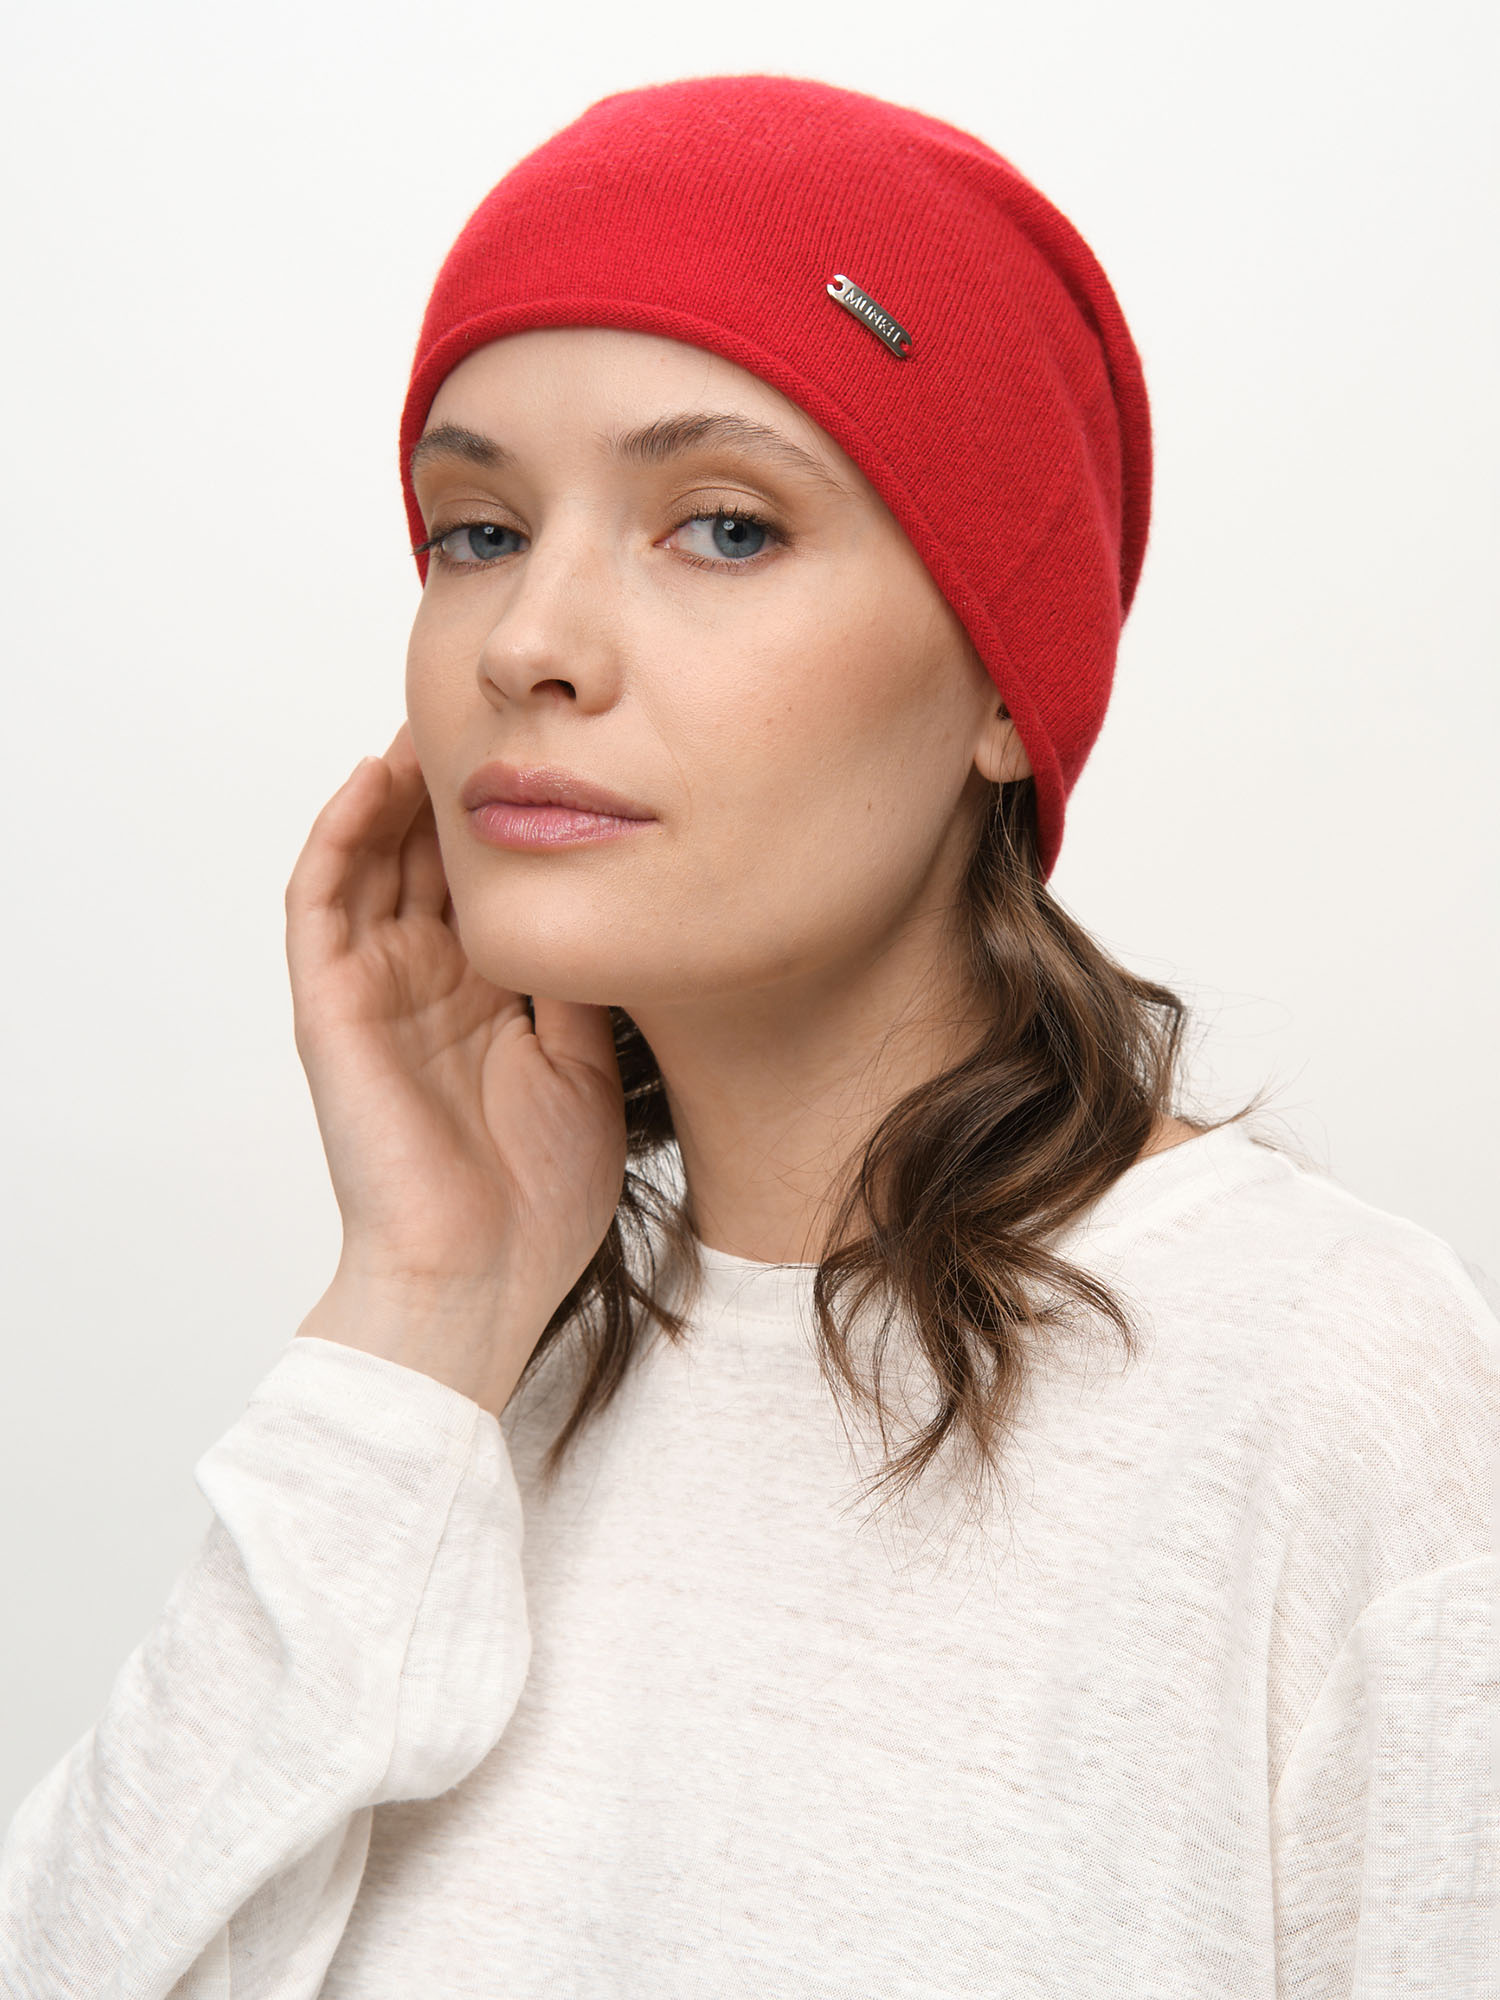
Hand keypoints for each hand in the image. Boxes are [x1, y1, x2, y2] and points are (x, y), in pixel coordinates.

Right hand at [283, 722, 627, 1412]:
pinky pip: (320, 901)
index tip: (553, 752)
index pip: (484, 884)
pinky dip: (339, 833)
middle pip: (426, 857)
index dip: (508, 817)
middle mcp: (423, 983)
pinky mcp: (329, 1007)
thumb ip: (585, 986)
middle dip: (452, 785)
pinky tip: (372, 777)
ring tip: (430, 716)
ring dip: (392, 787)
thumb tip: (608, 906)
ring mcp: (372, 991)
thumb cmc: (535, 1198)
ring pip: (370, 860)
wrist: (479, 1276)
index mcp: (483, 999)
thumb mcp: (588, 1067)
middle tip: (488, 708)